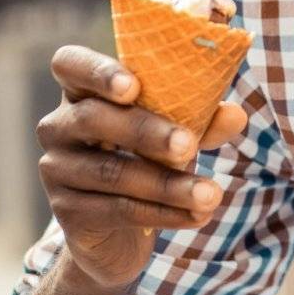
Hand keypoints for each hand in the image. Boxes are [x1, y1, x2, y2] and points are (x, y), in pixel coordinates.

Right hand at [35, 46, 245, 289]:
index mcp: (83, 92)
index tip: (133, 87)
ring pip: (112, 172)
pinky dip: (163, 213)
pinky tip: (196, 216)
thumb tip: (236, 116)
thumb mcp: (175, 131)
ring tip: (210, 194)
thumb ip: (201, 119)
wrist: (120, 229)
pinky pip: (117, 209)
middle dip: (145, 132)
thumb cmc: (148, 158)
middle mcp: (59, 125)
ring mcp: (57, 169)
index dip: (98, 71)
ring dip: (167, 184)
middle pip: (93, 119)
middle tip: (188, 146)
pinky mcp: (66, 211)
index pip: (71, 65)